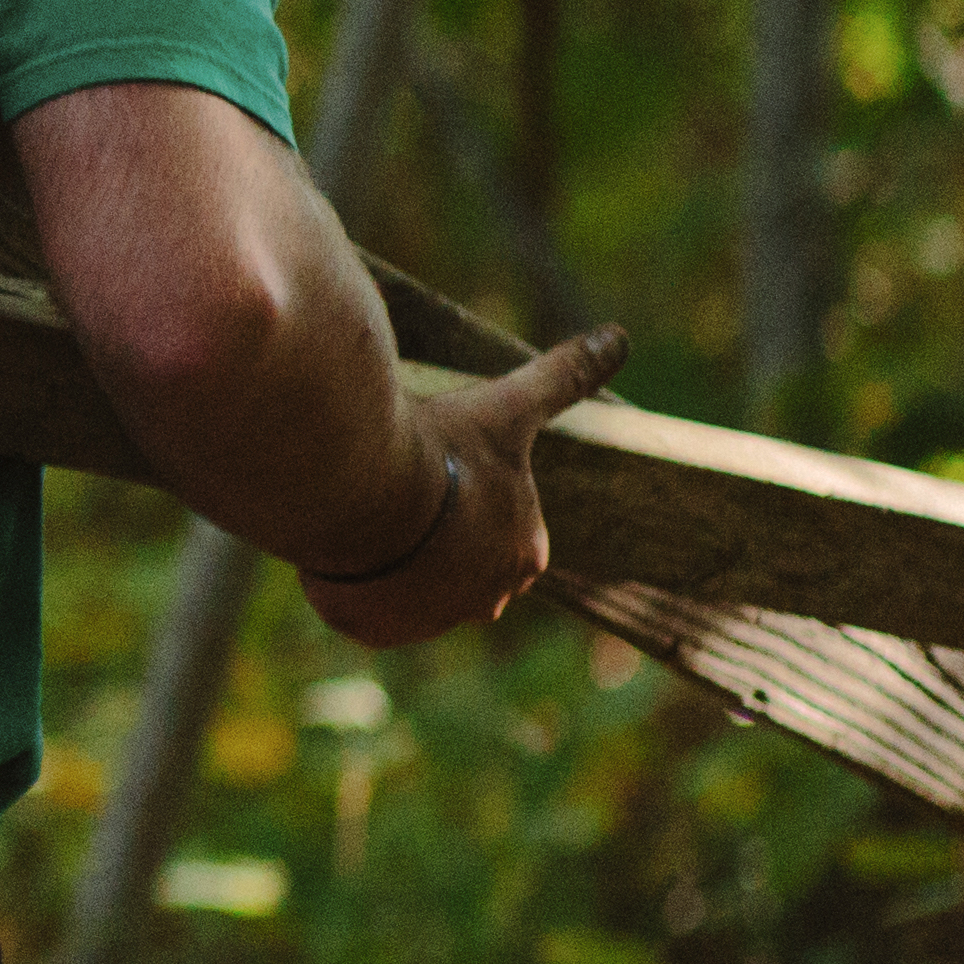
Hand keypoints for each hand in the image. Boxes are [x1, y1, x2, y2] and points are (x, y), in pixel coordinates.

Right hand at [294, 324, 629, 650]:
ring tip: (365, 514)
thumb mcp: (508, 407)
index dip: (476, 501)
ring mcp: (430, 619)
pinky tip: (344, 544)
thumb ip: (564, 377)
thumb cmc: (446, 451)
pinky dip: (357, 584)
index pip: (509, 534)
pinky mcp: (377, 627)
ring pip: (413, 590)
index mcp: (524, 551)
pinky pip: (368, 608)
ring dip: (396, 561)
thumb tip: (620, 336)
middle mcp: (486, 597)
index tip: (445, 475)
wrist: (365, 493)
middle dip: (439, 540)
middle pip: (464, 569)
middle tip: (402, 494)